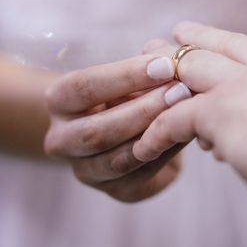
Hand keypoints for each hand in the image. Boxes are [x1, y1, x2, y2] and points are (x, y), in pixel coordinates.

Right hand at [45, 54, 190, 201]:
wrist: (126, 129)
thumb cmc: (126, 92)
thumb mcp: (129, 76)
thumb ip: (145, 67)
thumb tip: (165, 55)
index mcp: (58, 101)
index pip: (84, 86)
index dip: (126, 76)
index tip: (165, 65)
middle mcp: (61, 139)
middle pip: (98, 130)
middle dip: (144, 110)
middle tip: (181, 91)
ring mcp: (85, 170)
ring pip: (119, 159)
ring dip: (156, 135)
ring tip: (187, 112)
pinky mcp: (114, 191)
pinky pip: (141, 176)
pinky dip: (165, 155)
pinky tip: (186, 134)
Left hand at [133, 22, 246, 196]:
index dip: (223, 49)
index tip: (206, 46)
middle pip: (211, 51)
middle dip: (183, 48)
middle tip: (158, 43)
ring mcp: (237, 86)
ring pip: (188, 74)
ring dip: (162, 79)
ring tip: (138, 79)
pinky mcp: (217, 111)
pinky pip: (174, 118)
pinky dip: (158, 132)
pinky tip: (145, 147)